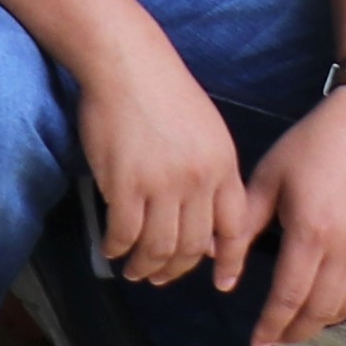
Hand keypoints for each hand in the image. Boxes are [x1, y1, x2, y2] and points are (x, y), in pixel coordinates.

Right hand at [72, 32, 257, 294]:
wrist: (128, 62)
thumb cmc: (164, 93)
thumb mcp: (206, 133)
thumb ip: (212, 179)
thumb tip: (206, 234)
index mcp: (223, 164)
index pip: (235, 228)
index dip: (229, 261)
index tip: (222, 284)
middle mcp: (198, 179)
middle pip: (192, 247)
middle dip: (175, 270)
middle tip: (159, 277)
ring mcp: (162, 183)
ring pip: (158, 248)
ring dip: (144, 266)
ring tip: (134, 269)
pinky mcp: (126, 183)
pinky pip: (124, 234)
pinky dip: (117, 248)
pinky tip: (111, 248)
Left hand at [237, 83, 345, 345]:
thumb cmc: (313, 142)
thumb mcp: (270, 176)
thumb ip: (244, 224)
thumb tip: (222, 268)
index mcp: (311, 231)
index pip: (289, 296)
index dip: (271, 325)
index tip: (257, 343)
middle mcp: (344, 247)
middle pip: (319, 310)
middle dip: (294, 332)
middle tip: (276, 339)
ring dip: (324, 322)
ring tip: (303, 324)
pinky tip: (342, 309)